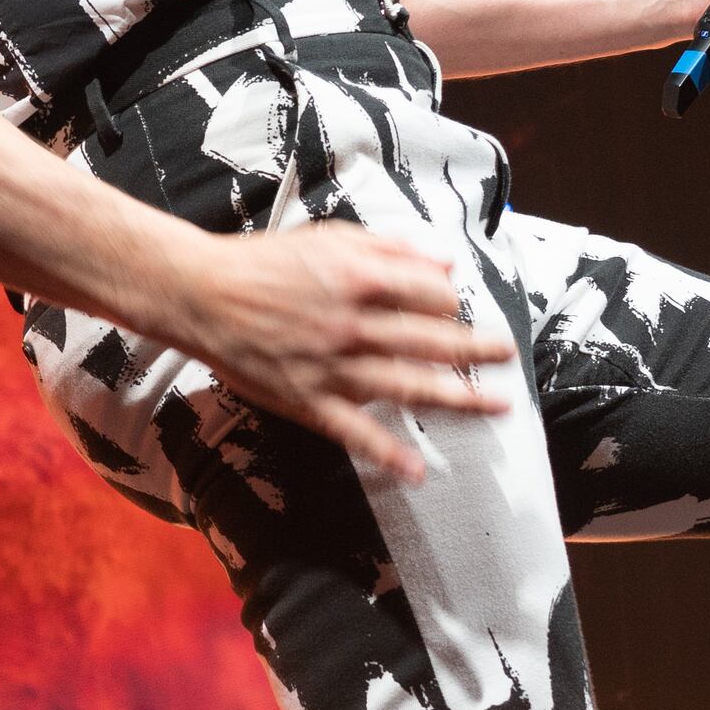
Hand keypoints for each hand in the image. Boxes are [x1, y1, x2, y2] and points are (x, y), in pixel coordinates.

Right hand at [154, 218, 512, 484]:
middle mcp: (352, 324)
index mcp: (359, 279)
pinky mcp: (308, 400)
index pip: (429, 294)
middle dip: (476, 349)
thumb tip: (445, 265)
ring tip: (495, 406)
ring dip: (456, 398)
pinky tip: (416, 472)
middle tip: (507, 355)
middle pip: (431, 340)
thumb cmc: (266, 262)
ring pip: (406, 386)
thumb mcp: (330, 238)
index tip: (457, 310)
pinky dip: (385, 453)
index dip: (450, 301)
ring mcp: (332, 366)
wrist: (202, 294)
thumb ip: (389, 250)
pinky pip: (354, 431)